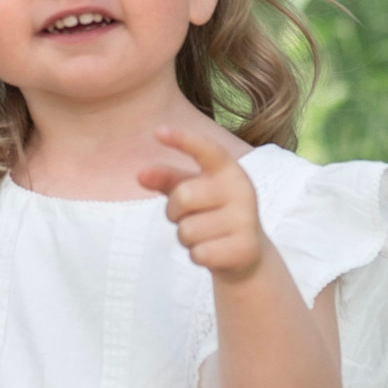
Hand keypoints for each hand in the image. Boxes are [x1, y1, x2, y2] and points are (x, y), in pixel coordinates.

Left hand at [139, 112, 264, 279]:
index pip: (206, 149)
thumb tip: (141, 174)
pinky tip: (213, 252)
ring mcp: (246, 220)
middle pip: (184, 196)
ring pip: (187, 230)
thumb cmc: (211, 214)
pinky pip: (198, 253)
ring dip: (186, 238)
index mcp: (229, 170)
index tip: (158, 132)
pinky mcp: (245, 248)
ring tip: (206, 236)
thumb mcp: (191, 191)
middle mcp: (242, 190)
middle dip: (174, 212)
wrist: (247, 254)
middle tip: (188, 218)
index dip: (183, 139)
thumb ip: (167, 179)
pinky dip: (197, 256)